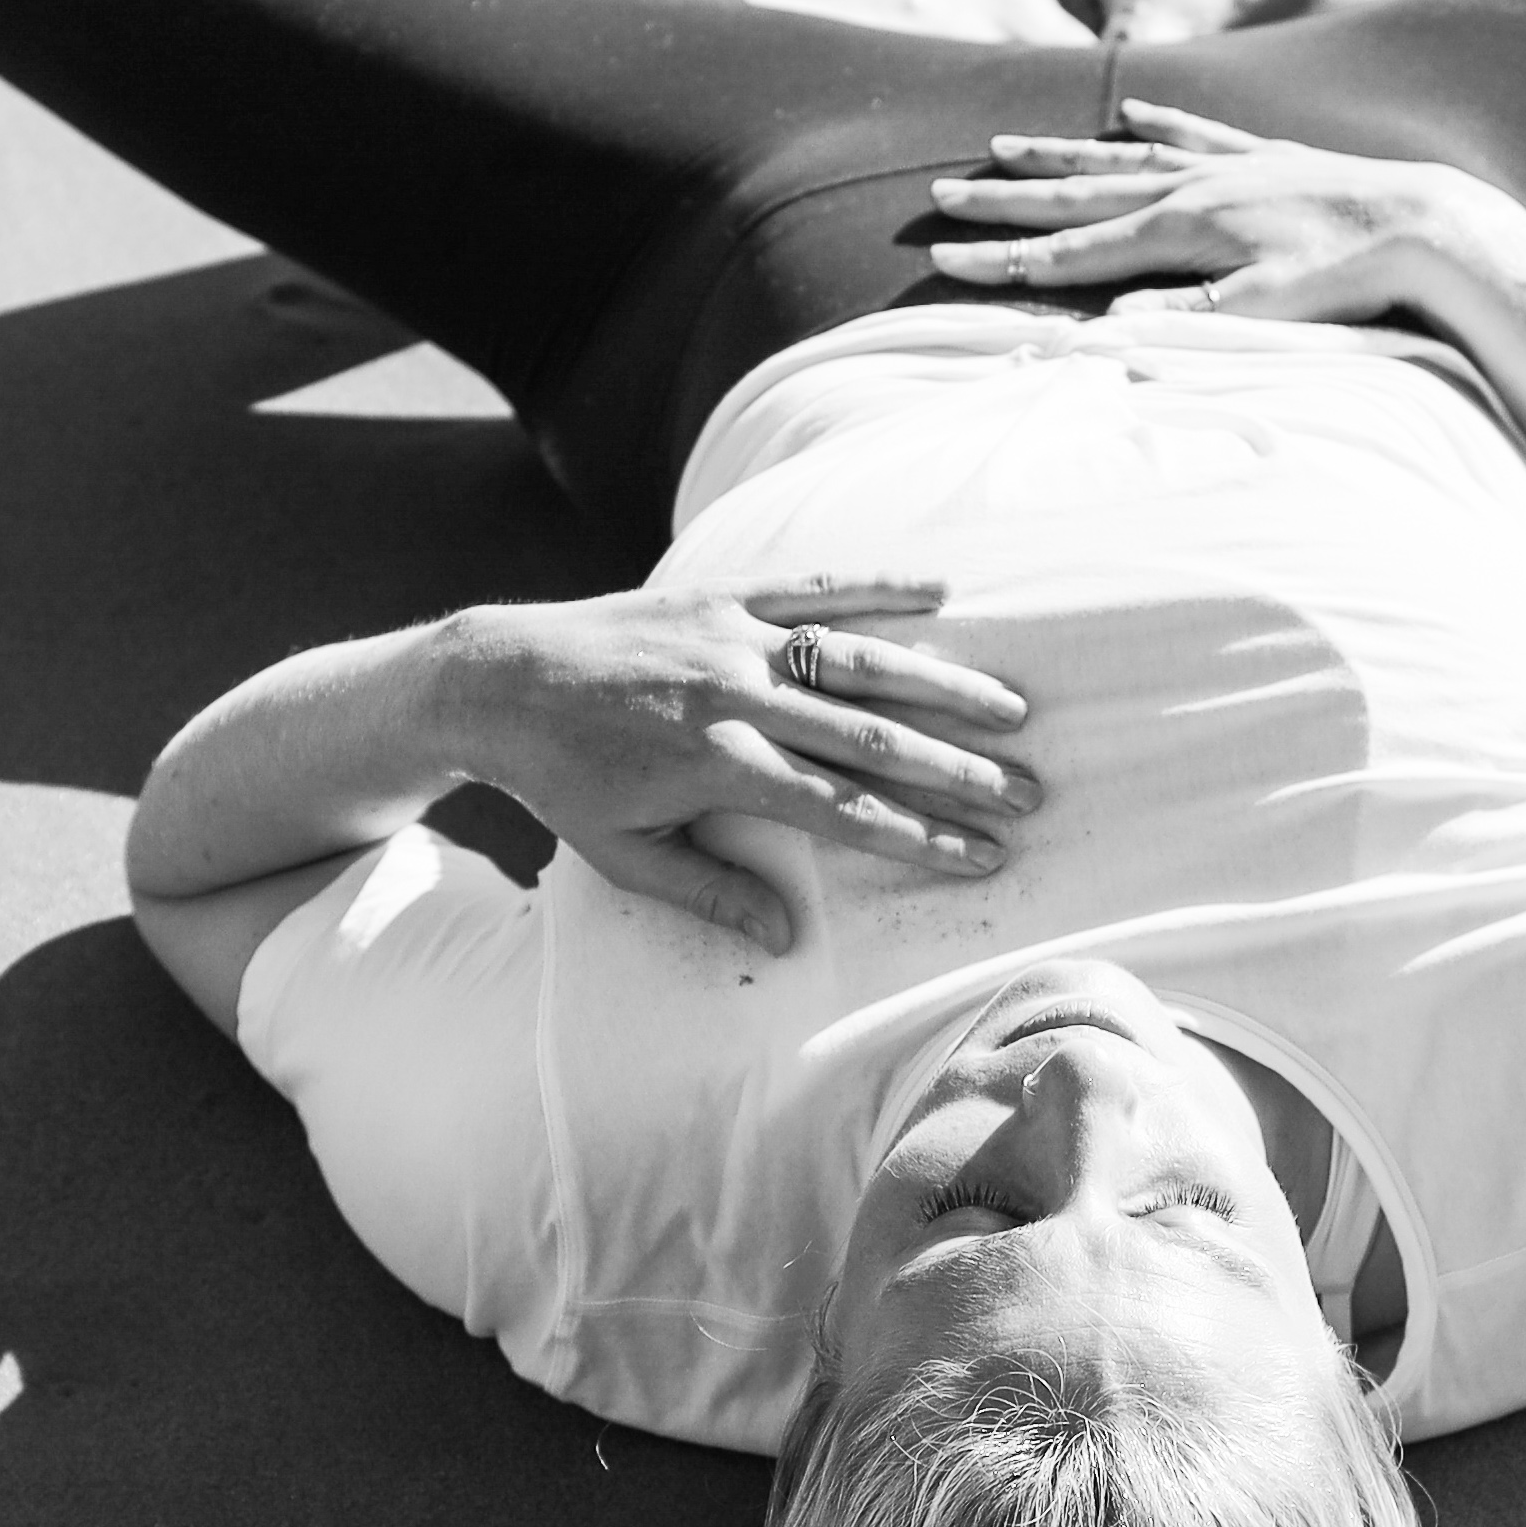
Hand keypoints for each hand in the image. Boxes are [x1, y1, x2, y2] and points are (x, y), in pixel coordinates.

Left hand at [439, 577, 1040, 951]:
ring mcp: (731, 637)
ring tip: (1012, 708)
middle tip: (1028, 792)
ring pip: (860, 658)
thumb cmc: (562, 780)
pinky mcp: (720, 592)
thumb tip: (788, 941)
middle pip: (870, 737)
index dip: (920, 836)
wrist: (496, 678)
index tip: (983, 857)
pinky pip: (813, 585)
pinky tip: (942, 591)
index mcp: (715, 768)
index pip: (842, 808)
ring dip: (943, 684)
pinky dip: (879, 585)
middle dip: (958, 769)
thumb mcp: (622, 855)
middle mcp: (734, 697)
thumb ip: (709, 894)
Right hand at [922, 103, 1525, 328]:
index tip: (943, 258)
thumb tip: (1095, 330)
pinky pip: (1193, 131)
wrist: (1425, 223)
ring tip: (1004, 143)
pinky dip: (1156, 121)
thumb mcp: (1260, 313)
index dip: (1003, 257)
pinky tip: (1131, 111)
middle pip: (1077, 194)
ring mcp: (1226, 165)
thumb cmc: (1345, 279)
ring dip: (1060, 153)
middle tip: (939, 192)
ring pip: (1121, 154)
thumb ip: (1178, 319)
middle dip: (1004, 198)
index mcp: (1180, 229)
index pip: (1071, 249)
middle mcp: (1191, 186)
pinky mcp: (1265, 156)